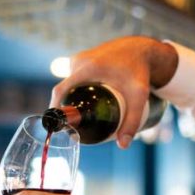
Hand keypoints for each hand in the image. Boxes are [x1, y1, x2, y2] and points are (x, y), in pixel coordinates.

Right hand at [50, 36, 177, 148]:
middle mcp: (80, 61)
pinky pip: (71, 79)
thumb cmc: (139, 71)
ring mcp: (79, 59)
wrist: (140, 49)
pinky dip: (74, 90)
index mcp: (88, 68)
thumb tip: (122, 145)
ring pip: (68, 85)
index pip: (61, 90)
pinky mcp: (80, 60)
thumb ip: (132, 121)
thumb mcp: (138, 96)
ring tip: (81, 115)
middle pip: (64, 90)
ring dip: (71, 99)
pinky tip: (82, 102)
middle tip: (76, 125)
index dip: (54, 108)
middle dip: (67, 108)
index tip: (55, 124)